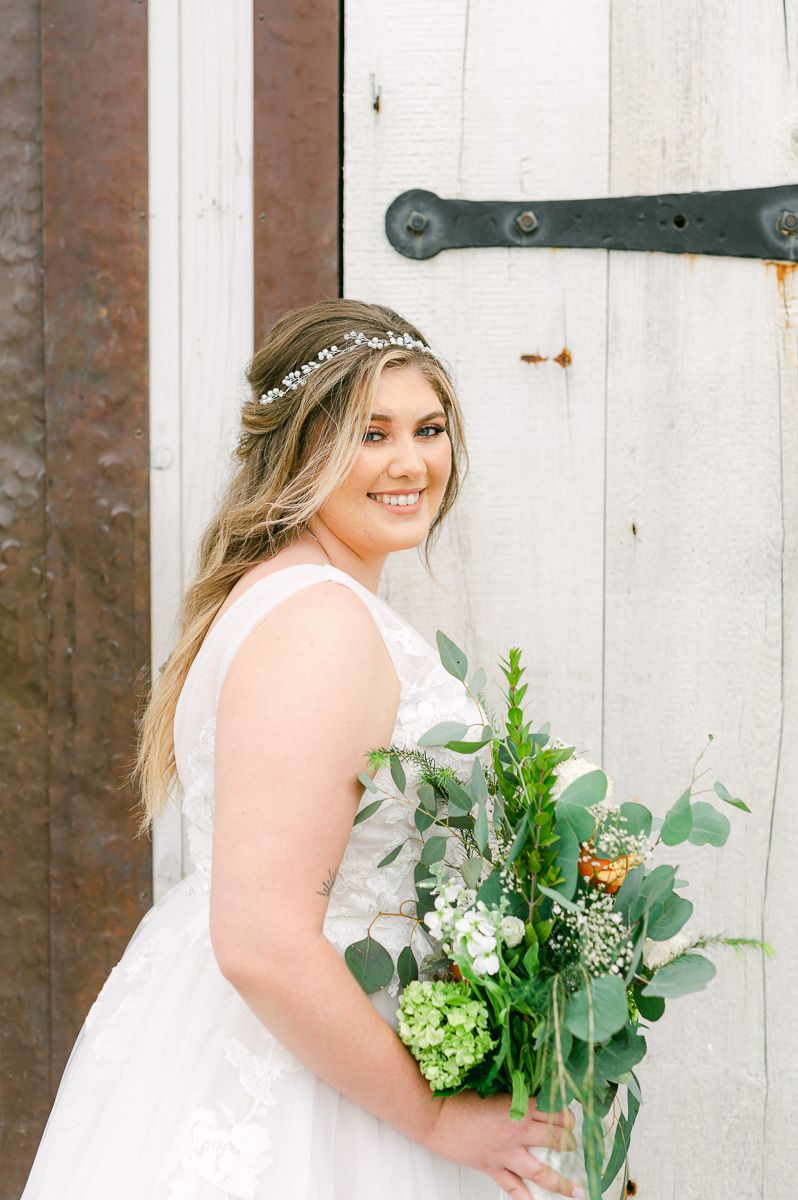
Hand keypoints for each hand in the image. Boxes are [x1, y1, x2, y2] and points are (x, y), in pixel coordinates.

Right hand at [422, 1090, 582, 1197]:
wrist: (436, 1116)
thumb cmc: (460, 1098)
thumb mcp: (493, 1090)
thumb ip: (515, 1097)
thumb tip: (534, 1099)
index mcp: (519, 1107)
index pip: (555, 1112)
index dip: (567, 1115)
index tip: (571, 1118)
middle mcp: (517, 1131)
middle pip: (556, 1140)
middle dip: (569, 1143)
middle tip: (573, 1145)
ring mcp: (506, 1153)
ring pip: (542, 1171)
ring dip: (562, 1182)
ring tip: (578, 1189)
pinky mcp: (493, 1168)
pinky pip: (514, 1189)